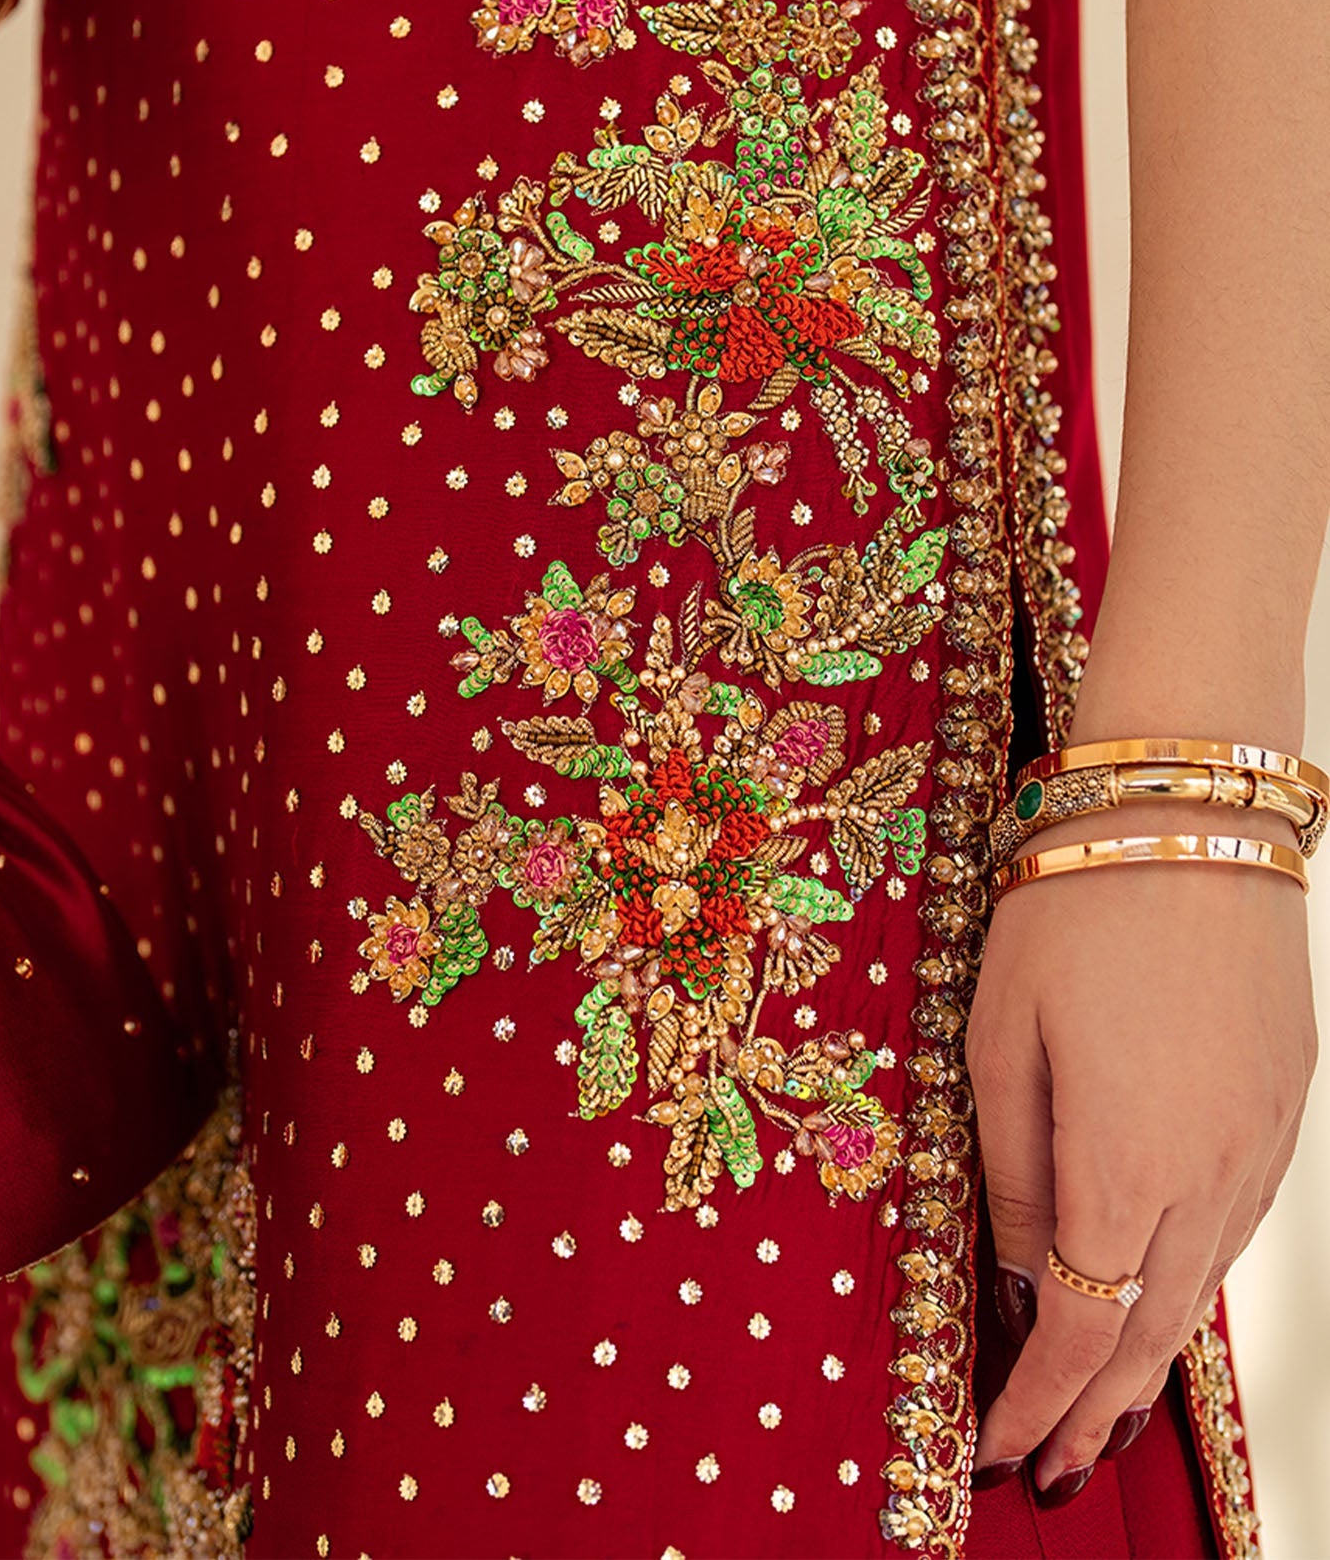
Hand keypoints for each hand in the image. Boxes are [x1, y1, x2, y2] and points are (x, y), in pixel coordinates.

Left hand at [967, 833, 1314, 1501]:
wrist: (1187, 808)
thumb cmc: (1074, 903)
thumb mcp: (1001, 1038)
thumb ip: (1017, 1172)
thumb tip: (1027, 1276)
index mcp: (1127, 1164)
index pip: (1081, 1334)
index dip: (1038, 1405)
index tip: (997, 1450)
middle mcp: (1209, 1173)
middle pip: (1152, 1332)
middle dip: (1098, 1414)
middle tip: (1053, 1469)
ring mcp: (1260, 1141)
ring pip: (1203, 1289)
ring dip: (1151, 1360)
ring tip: (1105, 1414)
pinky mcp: (1282, 1103)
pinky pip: (1235, 1225)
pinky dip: (1193, 1284)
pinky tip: (1164, 1296)